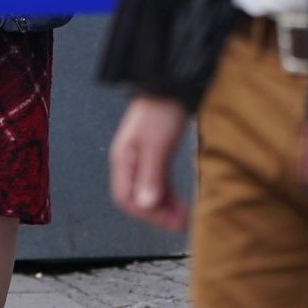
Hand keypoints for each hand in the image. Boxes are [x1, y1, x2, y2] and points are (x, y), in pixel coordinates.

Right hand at [109, 96, 190, 231]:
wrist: (172, 83)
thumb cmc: (161, 110)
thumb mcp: (156, 145)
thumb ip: (151, 175)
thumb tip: (145, 204)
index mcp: (123, 159)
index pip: (126, 198)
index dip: (146, 214)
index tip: (169, 222)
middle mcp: (129, 161)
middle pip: (137, 198)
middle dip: (157, 214)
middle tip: (180, 224)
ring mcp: (142, 157)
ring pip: (149, 191)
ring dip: (164, 206)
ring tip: (183, 217)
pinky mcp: (156, 153)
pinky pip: (158, 181)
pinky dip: (168, 194)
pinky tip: (180, 201)